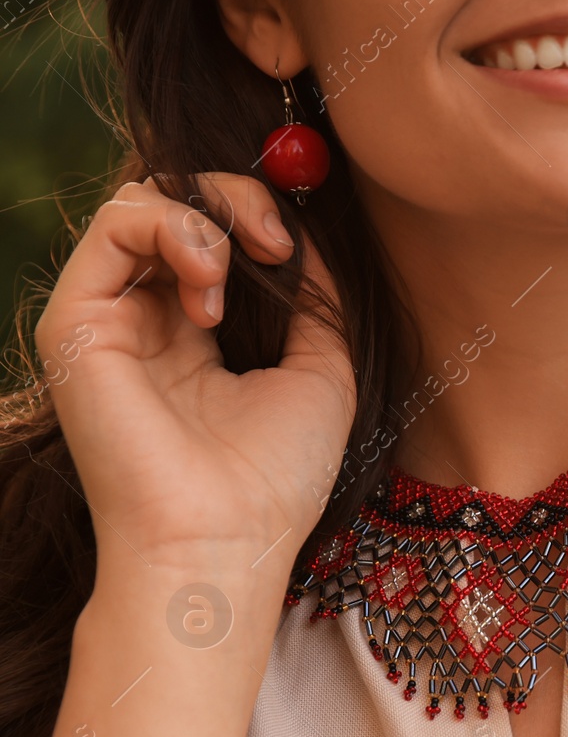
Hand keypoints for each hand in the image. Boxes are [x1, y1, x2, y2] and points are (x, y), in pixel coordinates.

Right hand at [34, 174, 355, 584]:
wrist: (224, 539)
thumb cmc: (277, 476)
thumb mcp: (322, 372)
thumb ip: (316, 301)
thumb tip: (307, 237)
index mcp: (198, 334)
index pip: (213, 233)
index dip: (257, 213)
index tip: (297, 242)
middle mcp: (146, 321)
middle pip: (177, 203)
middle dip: (237, 197)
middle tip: (276, 238)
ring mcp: (109, 319)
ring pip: (142, 201)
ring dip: (208, 213)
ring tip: (238, 268)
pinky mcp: (76, 323)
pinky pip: (112, 224)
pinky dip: (173, 226)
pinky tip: (209, 284)